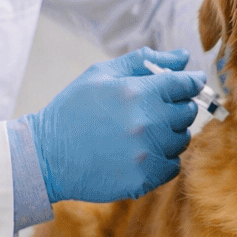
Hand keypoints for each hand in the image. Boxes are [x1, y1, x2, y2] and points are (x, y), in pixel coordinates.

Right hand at [27, 47, 204, 203]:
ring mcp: (147, 152)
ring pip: (182, 139)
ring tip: (141, 132)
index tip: (190, 83)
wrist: (45, 155)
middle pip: (188, 112)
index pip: (185, 84)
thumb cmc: (74, 109)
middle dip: (177, 107)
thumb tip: (183, 57)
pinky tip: (139, 153)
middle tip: (154, 109)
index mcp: (138, 91)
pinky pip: (172, 166)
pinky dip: (162, 159)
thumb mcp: (101, 74)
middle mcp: (147, 122)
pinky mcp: (144, 178)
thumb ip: (144, 61)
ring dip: (169, 134)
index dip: (191, 82)